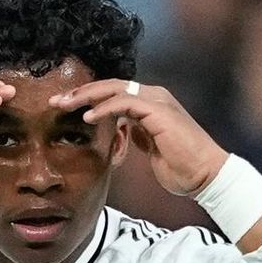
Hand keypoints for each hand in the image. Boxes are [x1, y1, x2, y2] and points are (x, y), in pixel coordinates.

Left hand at [49, 78, 224, 198]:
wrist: (206, 176)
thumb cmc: (182, 167)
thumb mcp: (151, 148)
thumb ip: (136, 135)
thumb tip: (120, 131)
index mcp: (151, 104)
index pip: (114, 93)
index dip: (88, 98)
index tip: (65, 108)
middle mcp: (154, 97)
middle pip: (110, 86)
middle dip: (80, 92)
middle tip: (55, 100)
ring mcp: (157, 101)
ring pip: (114, 89)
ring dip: (85, 96)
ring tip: (63, 105)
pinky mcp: (159, 112)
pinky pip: (125, 103)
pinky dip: (104, 109)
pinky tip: (87, 117)